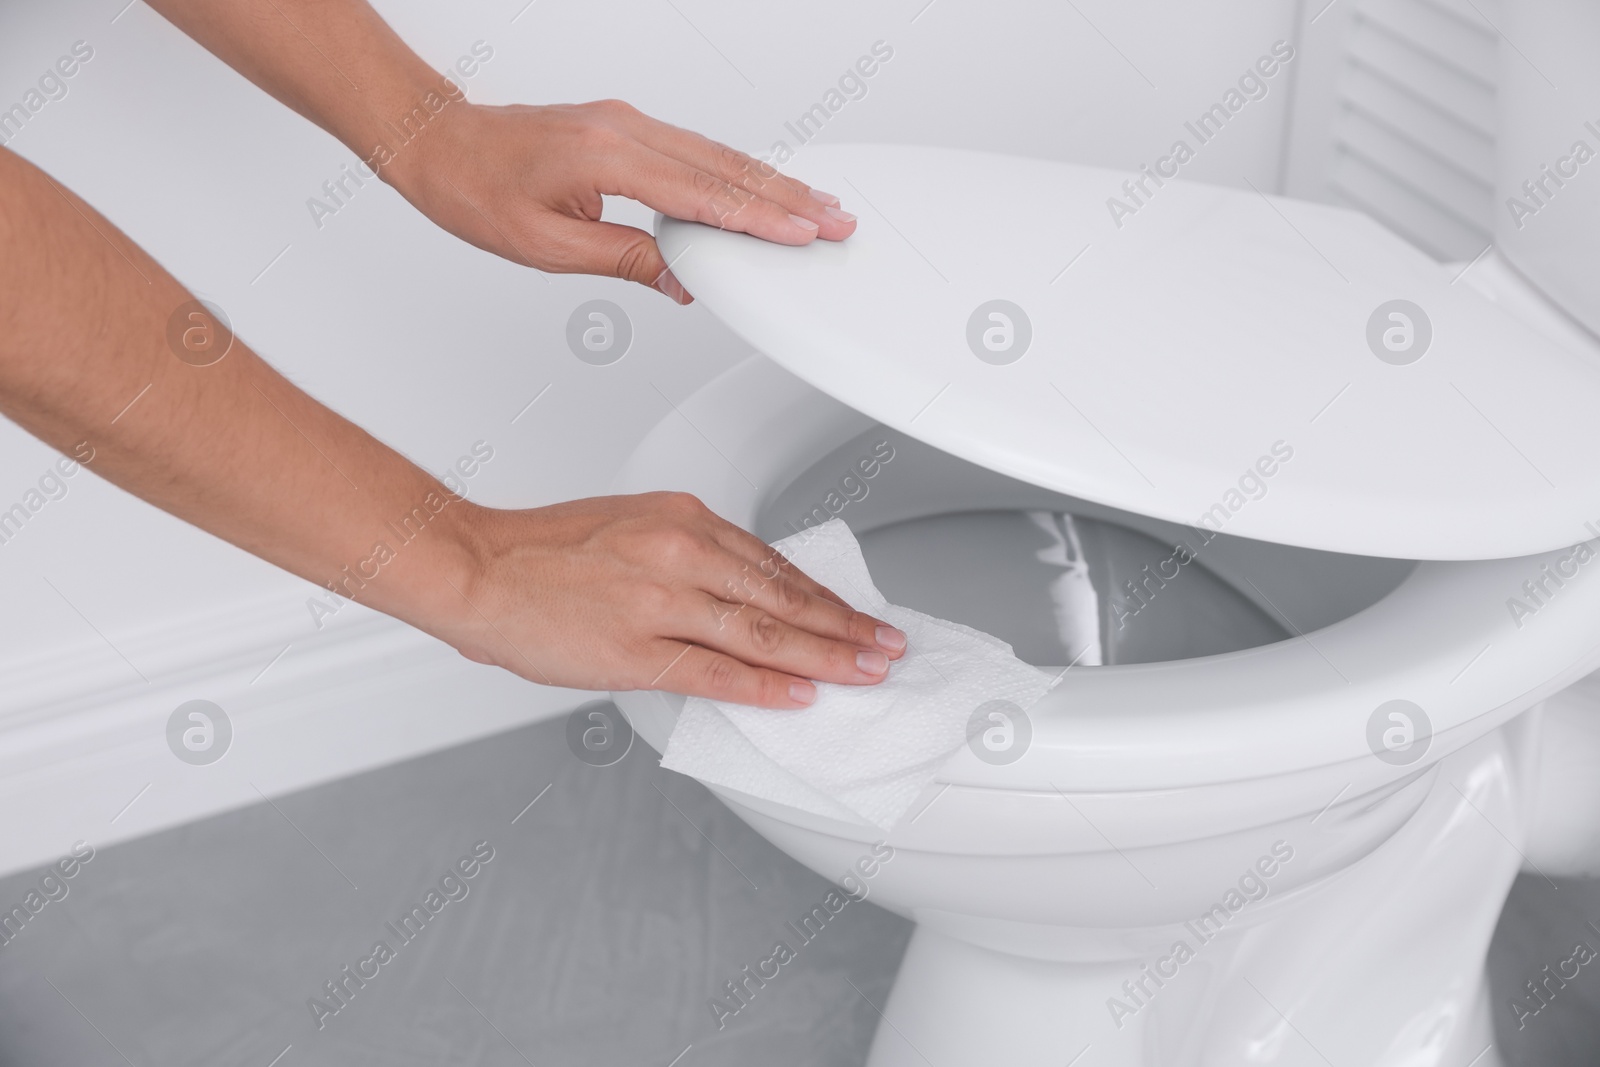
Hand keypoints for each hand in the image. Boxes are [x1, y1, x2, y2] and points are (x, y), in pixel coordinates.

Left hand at [386, 99, 856, 302]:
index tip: (802, 235)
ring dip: (771, 183)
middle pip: (725, 167)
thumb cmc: (476, 191)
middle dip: (787, 198)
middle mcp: (625, 129)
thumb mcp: (547, 246)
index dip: (757, 220)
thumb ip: (623, 259)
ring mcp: (628, 123)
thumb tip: (683, 281)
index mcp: (607, 157)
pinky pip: (696, 150)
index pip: (701, 195)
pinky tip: (763, 187)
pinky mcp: (625, 128)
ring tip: (819, 206)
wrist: (440, 144)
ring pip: (717, 155)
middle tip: (838, 220)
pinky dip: (737, 172)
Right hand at [441, 492, 905, 708]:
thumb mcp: (628, 529)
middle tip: (887, 645)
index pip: (772, 564)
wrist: (475, 566)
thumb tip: (732, 596)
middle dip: (844, 625)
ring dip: (827, 655)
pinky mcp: (637, 648)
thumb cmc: (539, 551)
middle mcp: (681, 553)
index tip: (855, 613)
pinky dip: (767, 685)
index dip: (821, 595)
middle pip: (783, 596)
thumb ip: (683, 557)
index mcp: (682, 520)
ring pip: (765, 632)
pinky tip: (803, 696)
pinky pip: (718, 671)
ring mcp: (662, 601)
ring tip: (868, 671)